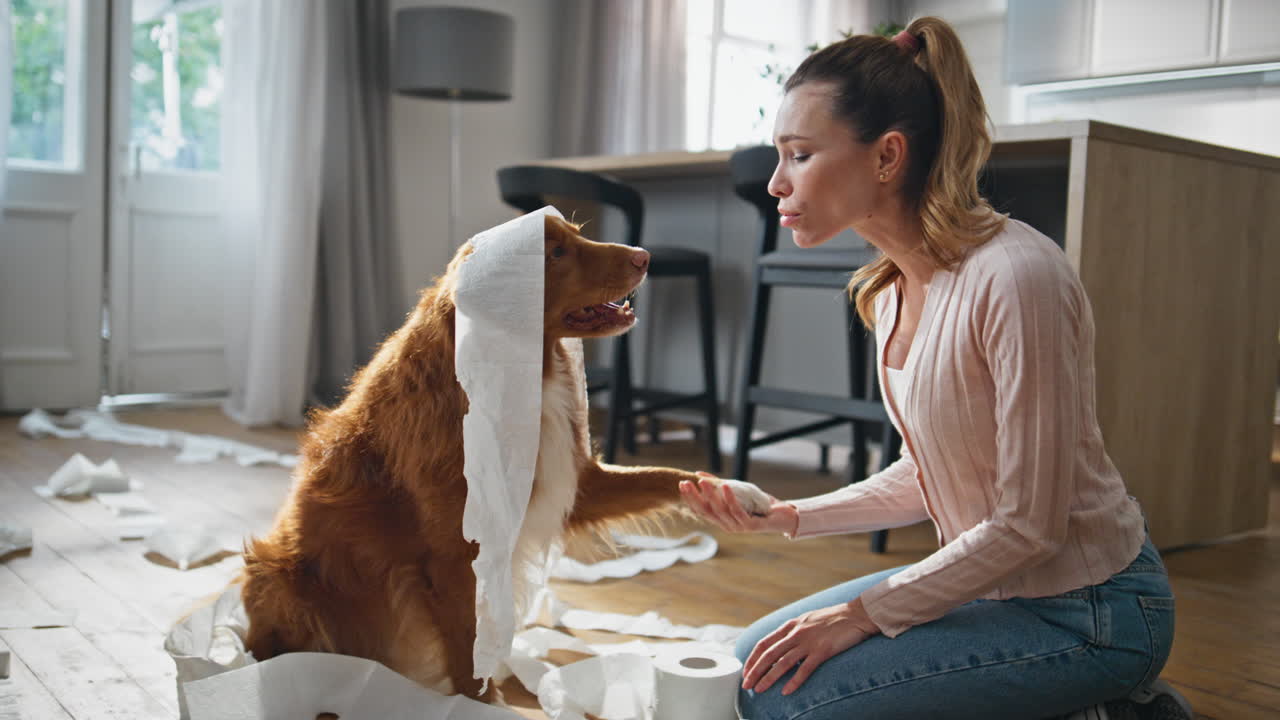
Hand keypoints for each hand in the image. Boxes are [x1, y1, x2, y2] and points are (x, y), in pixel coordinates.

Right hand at [679, 472, 797, 534]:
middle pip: (707, 511)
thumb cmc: (758, 505)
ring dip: (710, 495)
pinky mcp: (750, 526)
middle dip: (695, 497)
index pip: (701, 510)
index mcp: (722, 520)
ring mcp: (738, 527)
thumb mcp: (736, 492)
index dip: (690, 499)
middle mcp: (727, 526)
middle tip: (685, 483)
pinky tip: (725, 486)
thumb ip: (718, 486)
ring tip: (702, 482)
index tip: (681, 485)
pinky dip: (730, 498)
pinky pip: (737, 511)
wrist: (782, 516)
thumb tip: (698, 474)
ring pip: (720, 511)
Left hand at [742, 597, 880, 695]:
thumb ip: (793, 631)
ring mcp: (809, 642)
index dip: (752, 658)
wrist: (857, 614)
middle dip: (755, 671)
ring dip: (769, 678)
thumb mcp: (807, 620)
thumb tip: (781, 644)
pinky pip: (805, 669)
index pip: (764, 643)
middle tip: (746, 685)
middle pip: (769, 655)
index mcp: (790, 625)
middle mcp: (796, 633)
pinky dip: (794, 681)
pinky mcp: (822, 651)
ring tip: (759, 690)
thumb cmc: (833, 618)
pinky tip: (786, 692)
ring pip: (782, 663)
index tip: (746, 671)